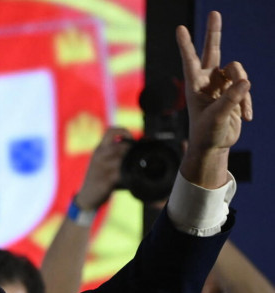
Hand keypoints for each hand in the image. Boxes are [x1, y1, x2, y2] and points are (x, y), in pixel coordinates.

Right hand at [75, 128, 131, 209]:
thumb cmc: (98, 177)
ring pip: (122, 159)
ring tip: (130, 169)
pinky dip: (127, 176)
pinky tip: (128, 178)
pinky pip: (121, 174)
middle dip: (130, 151)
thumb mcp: (102, 161)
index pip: (111, 131)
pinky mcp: (105, 181)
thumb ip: (114, 153)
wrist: (87, 196)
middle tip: (134, 158)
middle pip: (119, 145)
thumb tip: (138, 145)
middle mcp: (99, 156)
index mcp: (99, 149)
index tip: (130, 140)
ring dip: (129, 163)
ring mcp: (101, 169)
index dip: (124, 131)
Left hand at [176, 11, 251, 187]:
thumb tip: (246, 81)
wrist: (215, 145)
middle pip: (213, 51)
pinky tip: (245, 116)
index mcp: (194, 86)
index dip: (186, 45)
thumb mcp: (217, 118)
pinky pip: (246, 86)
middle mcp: (207, 81)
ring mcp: (222, 84)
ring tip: (241, 109)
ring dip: (242, 88)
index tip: (179, 29)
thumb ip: (231, 99)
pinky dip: (247, 101)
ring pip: (238, 70)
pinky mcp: (234, 90)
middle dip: (214, 32)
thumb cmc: (208, 133)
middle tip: (215, 13)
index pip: (190, 61)